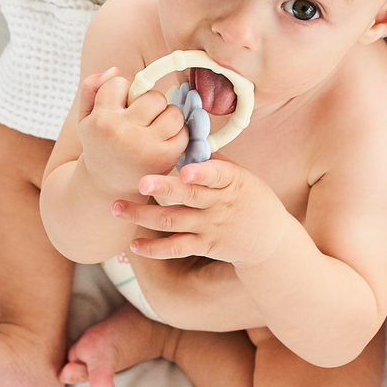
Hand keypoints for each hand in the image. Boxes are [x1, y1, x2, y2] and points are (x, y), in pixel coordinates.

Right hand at [76, 66, 186, 196]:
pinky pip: (183, 133)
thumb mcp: (85, 119)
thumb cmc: (99, 147)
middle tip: (141, 119)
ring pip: (173, 112)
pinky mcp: (163, 158)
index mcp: (100, 120)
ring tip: (154, 128)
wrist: (106, 187)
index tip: (119, 108)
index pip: (120, 83)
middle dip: (150, 104)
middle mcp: (122, 132)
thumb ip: (92, 88)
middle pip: (153, 97)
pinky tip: (163, 142)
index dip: (123, 93)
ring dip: (167, 117)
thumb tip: (114, 70)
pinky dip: (177, 135)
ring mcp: (145, 146)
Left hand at [114, 159, 294, 269]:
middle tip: (140, 182)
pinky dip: (155, 248)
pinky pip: (176, 248)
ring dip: (143, 215)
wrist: (269, 239)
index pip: (218, 174)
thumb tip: (184, 138)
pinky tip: (133, 245)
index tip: (184, 170)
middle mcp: (219, 204)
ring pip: (174, 221)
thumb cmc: (250, 197)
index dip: (201, 173)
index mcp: (231, 180)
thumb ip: (214, 161)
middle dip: (163, 188)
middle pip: (189, 196)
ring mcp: (210, 227)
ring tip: (117, 208)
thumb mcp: (241, 176)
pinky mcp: (205, 246)